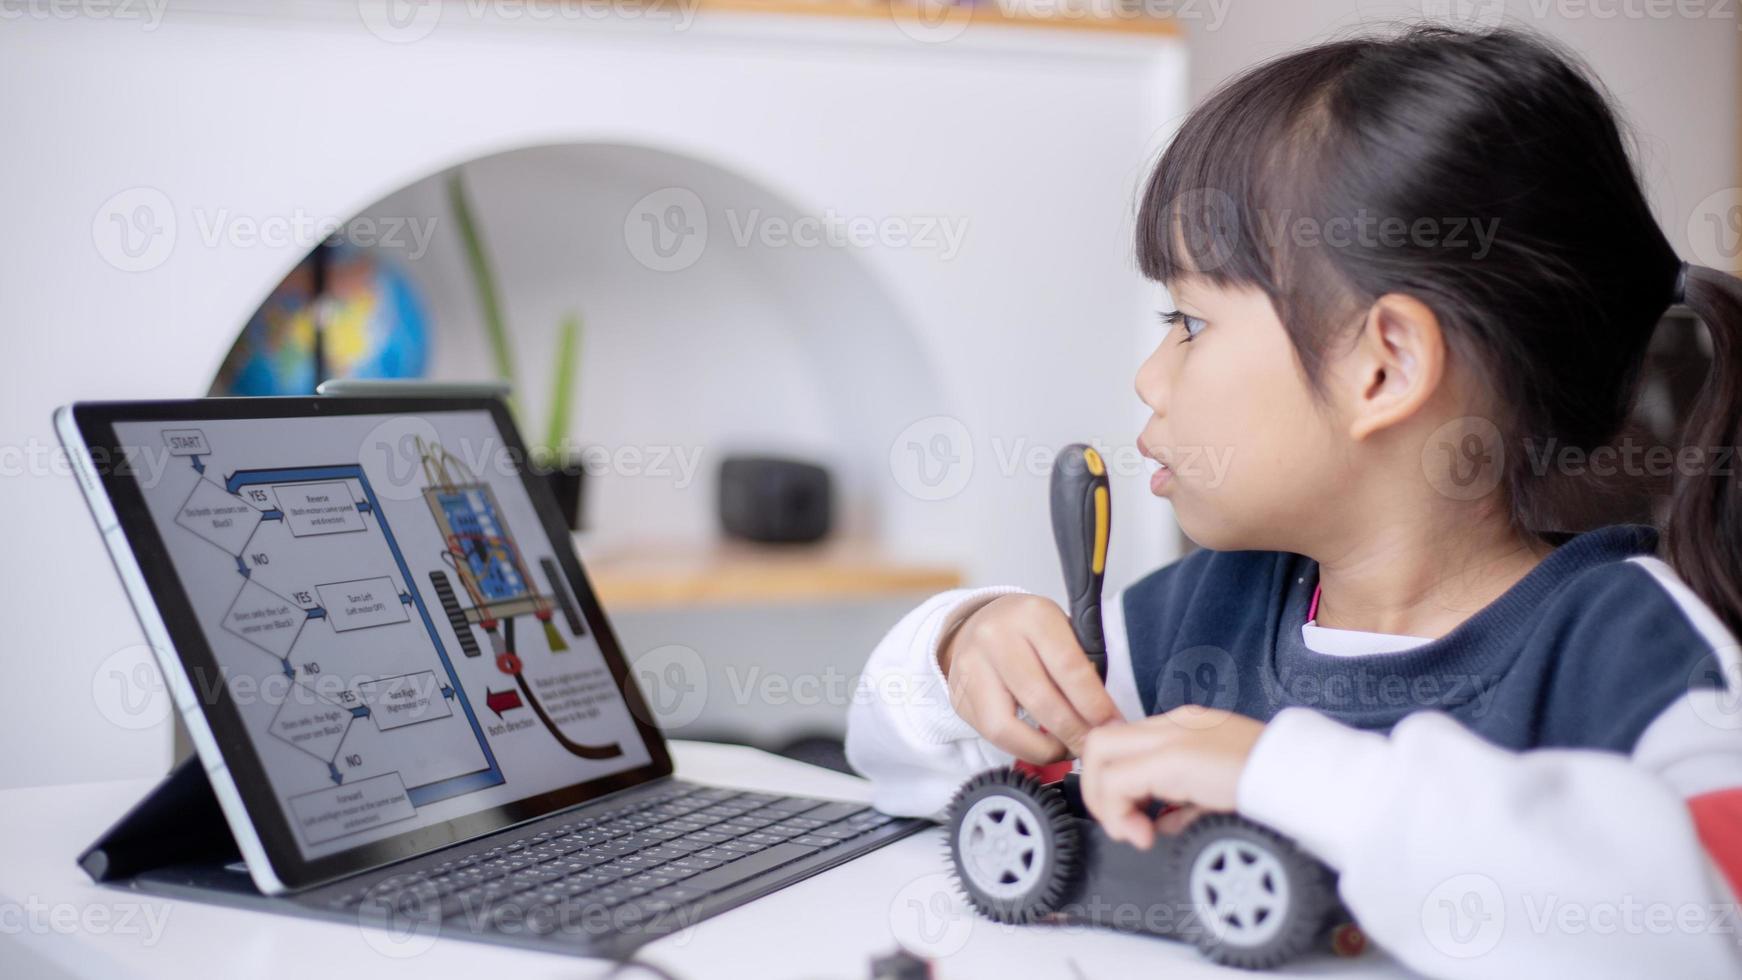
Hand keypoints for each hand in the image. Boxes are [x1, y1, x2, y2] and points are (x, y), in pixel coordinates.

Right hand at [938, 594, 1123, 763]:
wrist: (978, 623)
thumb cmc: (1030, 631)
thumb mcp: (1061, 630)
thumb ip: (1081, 665)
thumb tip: (1103, 717)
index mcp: (1033, 615)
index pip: (1069, 667)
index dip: (1095, 704)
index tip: (1112, 725)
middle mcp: (996, 637)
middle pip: (1040, 700)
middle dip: (1074, 732)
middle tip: (1094, 747)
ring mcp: (971, 668)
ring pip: (1007, 726)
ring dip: (1045, 748)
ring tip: (1067, 749)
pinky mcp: (958, 696)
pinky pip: (991, 734)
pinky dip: (1022, 747)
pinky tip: (1041, 744)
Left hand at [1079, 708, 1266, 849]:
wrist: (1308, 781)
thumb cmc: (1278, 786)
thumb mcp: (1221, 793)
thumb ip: (1187, 804)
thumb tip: (1161, 824)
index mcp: (1186, 728)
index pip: (1125, 744)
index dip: (1115, 782)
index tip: (1135, 818)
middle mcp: (1174, 724)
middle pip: (1101, 742)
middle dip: (1097, 789)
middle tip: (1123, 826)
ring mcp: (1172, 736)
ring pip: (1099, 753)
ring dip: (1104, 800)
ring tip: (1133, 832)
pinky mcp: (1174, 757)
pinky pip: (1117, 780)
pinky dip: (1118, 811)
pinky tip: (1145, 835)